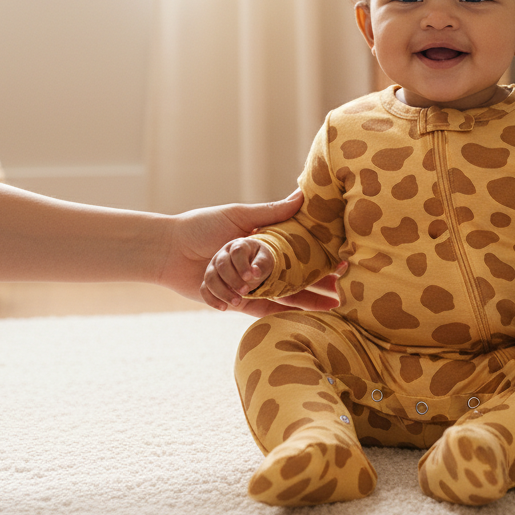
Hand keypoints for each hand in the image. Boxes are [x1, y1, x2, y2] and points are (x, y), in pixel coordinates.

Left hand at [157, 190, 339, 316]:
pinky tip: (303, 319)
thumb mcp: (238, 215)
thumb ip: (271, 212)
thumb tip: (302, 195)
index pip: (300, 252)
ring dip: (307, 302)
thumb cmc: (201, 226)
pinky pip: (263, 311)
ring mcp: (250, 285)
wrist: (168, 250)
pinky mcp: (236, 302)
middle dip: (321, 285)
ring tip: (332, 307)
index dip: (321, 258)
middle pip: (297, 278)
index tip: (343, 262)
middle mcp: (259, 266)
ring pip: (285, 296)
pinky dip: (282, 313)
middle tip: (346, 291)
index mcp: (263, 243)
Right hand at [202, 238, 273, 311]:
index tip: (250, 278)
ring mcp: (213, 267)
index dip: (242, 265)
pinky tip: (224, 308)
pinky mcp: (209, 280)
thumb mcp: (266, 261)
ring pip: (210, 278)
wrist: (251, 267)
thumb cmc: (259, 263)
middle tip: (246, 292)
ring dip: (222, 292)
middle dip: (233, 280)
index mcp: (239, 245)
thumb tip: (256, 272)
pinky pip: (204, 289)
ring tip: (237, 302)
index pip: (237, 252)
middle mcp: (223, 254)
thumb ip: (262, 265)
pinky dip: (212, 299)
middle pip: (222, 265)